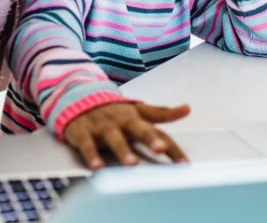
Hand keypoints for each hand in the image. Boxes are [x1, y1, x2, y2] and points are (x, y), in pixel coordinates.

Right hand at [62, 101, 190, 169]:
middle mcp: (122, 120)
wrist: (79, 98)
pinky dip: (92, 156)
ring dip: (123, 151)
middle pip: (138, 129)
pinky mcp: (83, 132)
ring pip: (114, 138)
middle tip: (160, 148)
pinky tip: (97, 168)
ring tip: (132, 164)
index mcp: (136, 117)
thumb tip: (187, 109)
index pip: (158, 132)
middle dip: (149, 138)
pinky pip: (87, 145)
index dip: (172, 148)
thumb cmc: (114, 110)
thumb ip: (162, 113)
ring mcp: (103, 126)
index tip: (184, 163)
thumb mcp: (138, 110)